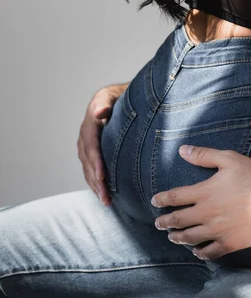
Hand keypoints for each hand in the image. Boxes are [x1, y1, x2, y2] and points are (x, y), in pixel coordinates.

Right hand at [77, 83, 127, 205]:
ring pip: (88, 169)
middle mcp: (85, 137)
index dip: (96, 163)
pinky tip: (103, 194)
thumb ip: (105, 104)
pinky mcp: (90, 152)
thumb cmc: (117, 97)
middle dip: (96, 182)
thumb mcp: (112, 95)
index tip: (102, 177)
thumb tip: (98, 112)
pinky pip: (90, 170)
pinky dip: (95, 183)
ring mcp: (86, 146)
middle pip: (88, 163)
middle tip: (106, 198)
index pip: (91, 147)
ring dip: (95, 186)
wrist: (115, 98)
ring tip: (105, 201)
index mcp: (90, 124)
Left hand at [151, 145, 250, 260]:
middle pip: (178, 220)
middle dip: (165, 222)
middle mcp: (206, 213)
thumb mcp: (229, 159)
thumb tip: (182, 150)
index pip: (175, 197)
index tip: (155, 202)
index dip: (162, 199)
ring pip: (190, 237)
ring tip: (172, 238)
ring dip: (178, 238)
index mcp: (204, 192)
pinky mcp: (230, 243)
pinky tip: (197, 251)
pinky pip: (210, 251)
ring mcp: (217, 230)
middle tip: (158, 224)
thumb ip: (204, 155)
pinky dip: (200, 252)